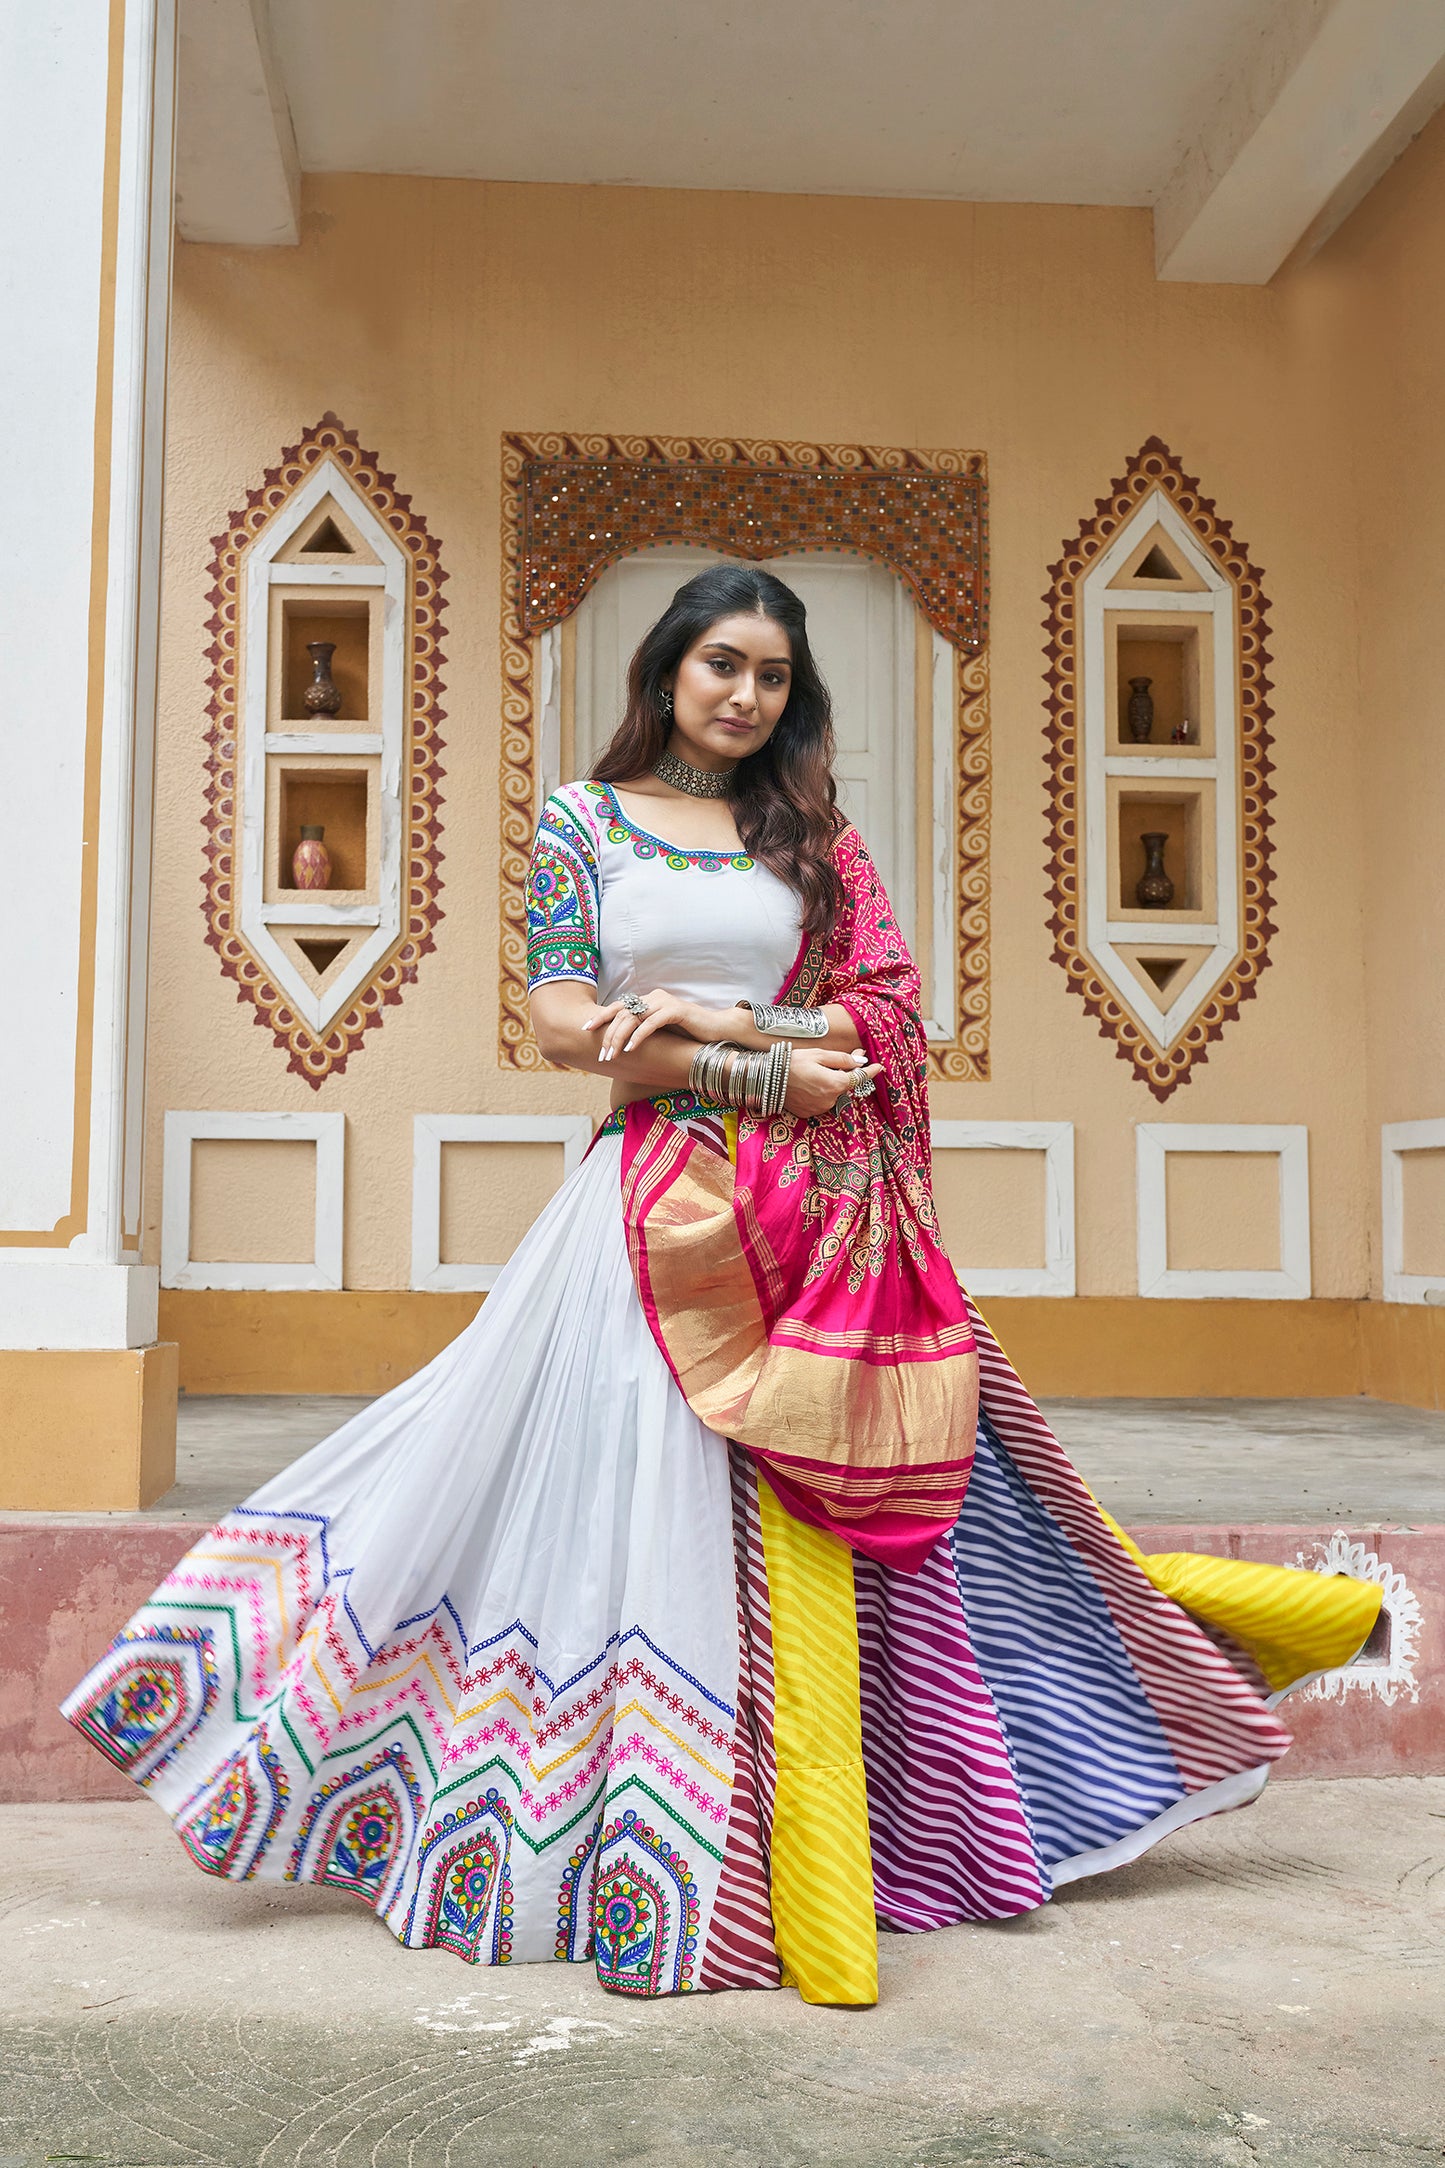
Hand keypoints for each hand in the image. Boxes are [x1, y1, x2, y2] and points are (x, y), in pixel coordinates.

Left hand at [583, 989, 702, 1063]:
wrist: (716, 1031)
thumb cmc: (687, 1035)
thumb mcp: (660, 1033)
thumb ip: (642, 1031)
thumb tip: (618, 1044)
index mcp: (648, 1000)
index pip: (618, 1006)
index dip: (600, 1017)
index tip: (585, 1029)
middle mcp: (654, 997)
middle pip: (622, 1013)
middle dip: (609, 1035)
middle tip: (602, 1055)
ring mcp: (665, 1002)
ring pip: (634, 1018)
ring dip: (620, 1038)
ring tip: (613, 1055)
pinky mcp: (677, 1010)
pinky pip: (652, 1023)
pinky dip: (639, 1036)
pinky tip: (631, 1049)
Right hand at [785, 1049, 882, 1118]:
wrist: (766, 1079)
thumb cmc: (792, 1062)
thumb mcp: (819, 1054)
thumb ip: (842, 1059)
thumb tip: (861, 1060)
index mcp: (835, 1083)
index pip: (859, 1078)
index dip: (870, 1072)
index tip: (879, 1067)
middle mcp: (830, 1099)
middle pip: (844, 1085)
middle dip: (844, 1073)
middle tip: (835, 1060)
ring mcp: (819, 1108)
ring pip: (833, 1094)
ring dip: (829, 1084)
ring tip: (812, 1073)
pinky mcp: (810, 1113)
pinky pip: (821, 1101)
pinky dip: (819, 1093)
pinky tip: (806, 1084)